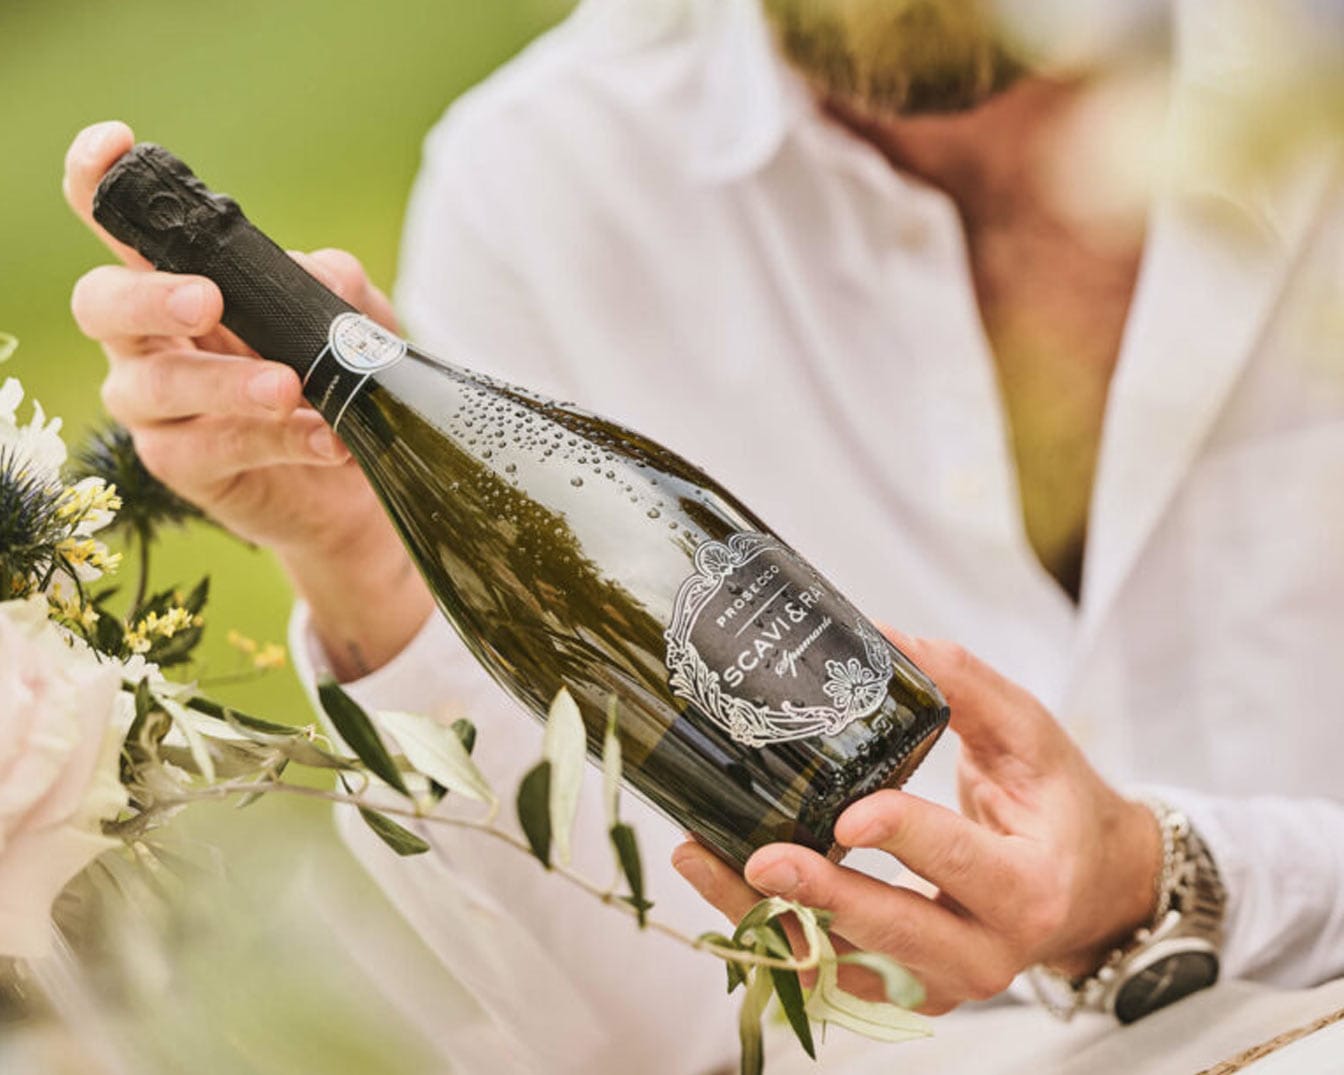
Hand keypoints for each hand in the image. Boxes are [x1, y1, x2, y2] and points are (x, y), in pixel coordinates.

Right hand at [65, 121, 431, 676]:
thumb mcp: (356, 328)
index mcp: (176, 284)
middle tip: (209, 300)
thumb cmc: (337, 385)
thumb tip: (318, 274)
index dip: (100, 184)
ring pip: (157, 385)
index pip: (120, 228)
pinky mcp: (182, 466)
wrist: (356, 484)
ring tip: (287, 387)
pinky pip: (212, 449)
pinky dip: (276, 440)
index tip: (114, 146)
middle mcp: (147, 340)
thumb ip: (338, 290)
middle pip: (103, 304)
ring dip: (225, 382)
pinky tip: (326, 439)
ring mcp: (156, 408)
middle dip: (150, 296)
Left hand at [672, 632, 1160, 1014]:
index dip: (906, 840)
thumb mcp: (1028, 734)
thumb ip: (964, 685)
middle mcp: (987, 953)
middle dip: (822, 898)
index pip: (963, 864)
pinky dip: (771, 937)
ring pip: (844, 967)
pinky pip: (827, 976)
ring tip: (703, 861)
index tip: (848, 815)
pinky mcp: (901, 990)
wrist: (1085, 888)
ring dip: (769, 920)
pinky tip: (722, 886)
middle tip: (760, 856)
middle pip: (895, 935)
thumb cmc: (1054, 802)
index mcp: (1029, 887)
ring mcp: (939, 983)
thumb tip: (882, 632)